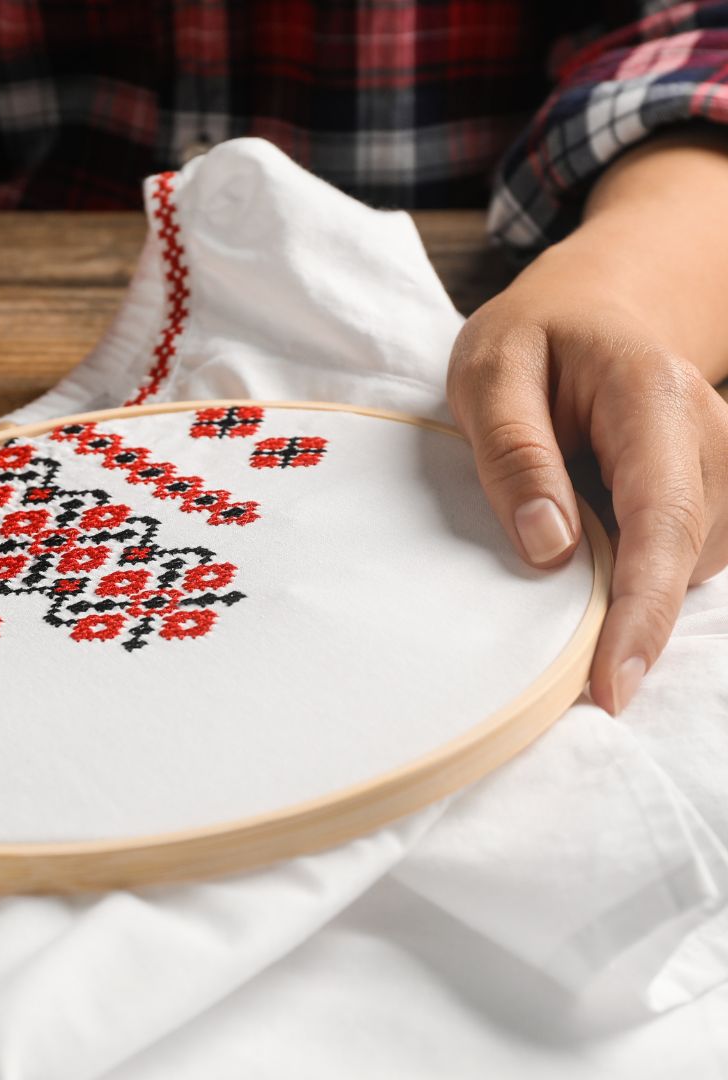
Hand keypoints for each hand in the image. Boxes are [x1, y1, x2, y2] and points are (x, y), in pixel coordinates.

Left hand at [448, 135, 727, 714]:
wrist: (592, 306)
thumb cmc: (531, 338)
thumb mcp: (489, 375)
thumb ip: (515, 455)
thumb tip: (552, 550)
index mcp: (650, 396)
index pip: (660, 520)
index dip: (640, 613)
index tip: (610, 687)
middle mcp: (706, 431)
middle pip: (684, 554)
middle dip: (632, 623)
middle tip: (564, 667)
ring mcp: (717, 459)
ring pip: (687, 562)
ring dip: (629, 593)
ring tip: (564, 558)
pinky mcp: (707, 485)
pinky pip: (679, 553)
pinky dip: (636, 574)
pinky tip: (591, 550)